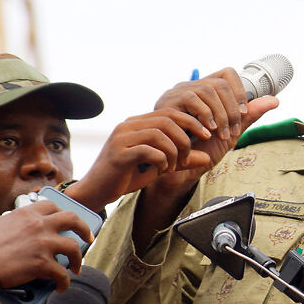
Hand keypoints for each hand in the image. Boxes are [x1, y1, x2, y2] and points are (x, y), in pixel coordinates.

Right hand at [0, 200, 92, 292]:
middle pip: (73, 219)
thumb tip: (24, 231)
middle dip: (84, 229)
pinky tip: (61, 287)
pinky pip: (63, 274)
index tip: (68, 222)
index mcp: (26, 213)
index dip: (63, 213)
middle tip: (88, 239)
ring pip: (74, 248)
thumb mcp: (0, 225)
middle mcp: (39, 224)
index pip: (52, 206)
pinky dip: (64, 283)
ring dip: (78, 259)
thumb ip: (17, 224)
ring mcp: (43, 243)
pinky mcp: (43, 263)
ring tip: (76, 268)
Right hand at [67, 69, 277, 210]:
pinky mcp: (118, 153)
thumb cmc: (127, 175)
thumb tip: (207, 156)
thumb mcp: (161, 166)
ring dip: (175, 152)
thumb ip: (182, 160)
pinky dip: (162, 161)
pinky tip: (161, 170)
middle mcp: (130, 125)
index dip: (193, 122)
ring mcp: (122, 137)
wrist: (97, 191)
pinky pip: (149, 151)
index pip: (172, 112)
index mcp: (139, 123)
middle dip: (187, 137)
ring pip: (160, 134)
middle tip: (190, 155)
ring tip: (173, 166)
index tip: (207, 135)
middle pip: (168, 119)